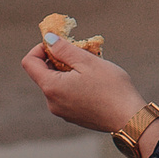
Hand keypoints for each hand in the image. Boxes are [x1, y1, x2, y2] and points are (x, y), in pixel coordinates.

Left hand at [21, 36, 152, 138]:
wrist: (129, 119)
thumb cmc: (111, 88)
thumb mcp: (87, 61)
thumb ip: (64, 49)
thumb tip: (47, 38)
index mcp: (51, 87)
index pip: (29, 63)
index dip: (39, 48)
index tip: (59, 44)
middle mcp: (51, 102)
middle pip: (43, 73)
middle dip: (58, 59)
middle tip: (81, 53)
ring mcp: (61, 112)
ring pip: (57, 84)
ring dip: (68, 72)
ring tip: (91, 68)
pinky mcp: (73, 117)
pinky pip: (66, 96)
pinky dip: (74, 84)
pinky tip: (94, 83)